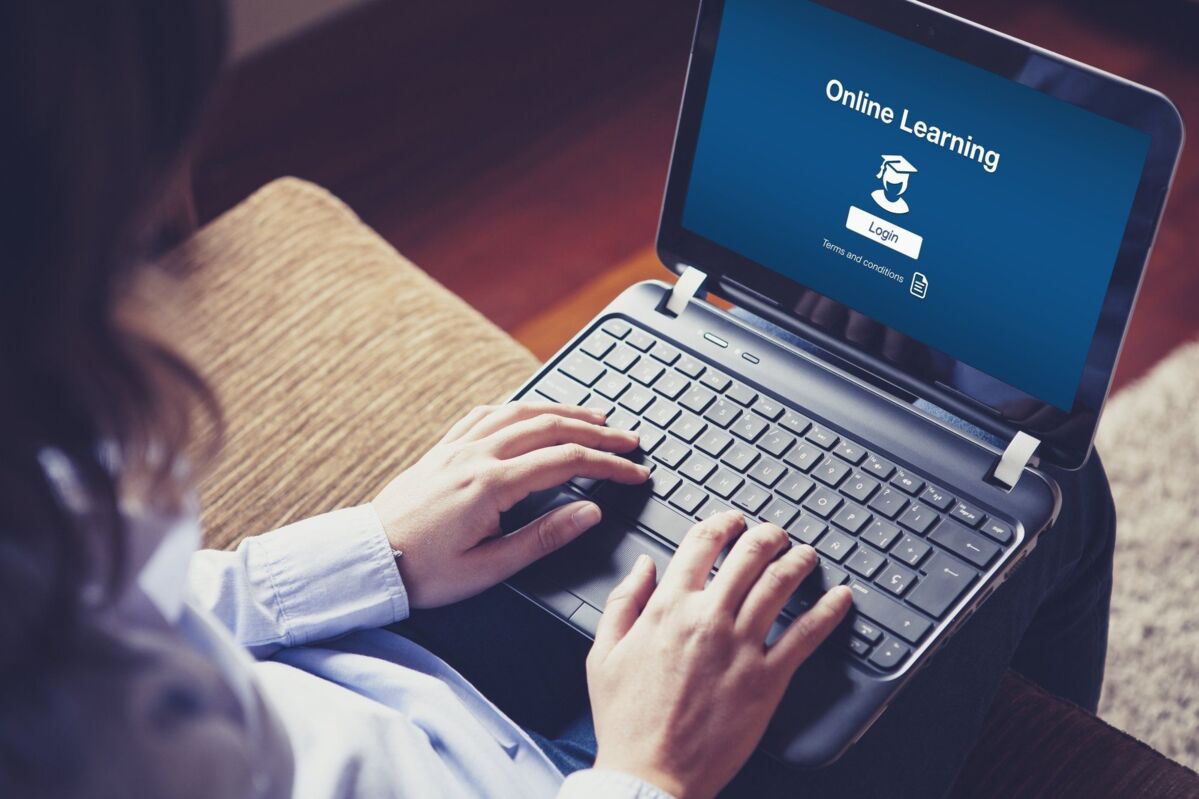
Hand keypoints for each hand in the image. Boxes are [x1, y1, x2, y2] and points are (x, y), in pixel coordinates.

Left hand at [371, 402, 649, 607]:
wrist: (367, 561)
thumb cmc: (425, 572)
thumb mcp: (489, 567)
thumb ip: (544, 537)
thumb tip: (589, 511)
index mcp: (491, 485)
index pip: (566, 461)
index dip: (608, 465)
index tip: (635, 473)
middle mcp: (476, 455)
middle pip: (550, 427)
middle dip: (596, 431)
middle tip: (628, 439)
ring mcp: (457, 447)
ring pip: (520, 412)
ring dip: (562, 410)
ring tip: (594, 416)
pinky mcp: (442, 449)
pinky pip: (486, 413)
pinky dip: (518, 407)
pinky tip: (530, 411)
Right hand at [587, 511, 852, 798]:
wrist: (650, 772)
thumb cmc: (626, 720)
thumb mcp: (604, 653)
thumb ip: (623, 602)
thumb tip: (643, 566)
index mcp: (667, 608)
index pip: (701, 544)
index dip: (722, 523)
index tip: (733, 520)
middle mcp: (707, 618)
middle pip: (748, 555)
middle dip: (767, 536)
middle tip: (776, 535)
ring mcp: (741, 647)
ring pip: (779, 585)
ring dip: (798, 561)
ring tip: (806, 555)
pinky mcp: (767, 679)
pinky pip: (805, 634)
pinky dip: (828, 611)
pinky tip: (840, 598)